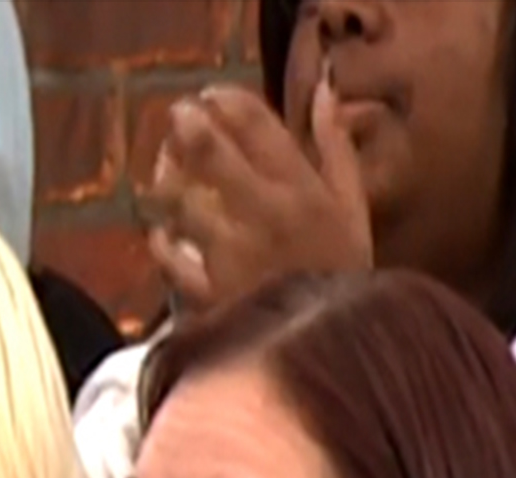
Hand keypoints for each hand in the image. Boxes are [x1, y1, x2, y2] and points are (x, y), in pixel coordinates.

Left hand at [142, 77, 371, 312]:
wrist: (337, 349)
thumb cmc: (343, 272)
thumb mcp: (353, 207)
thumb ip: (336, 147)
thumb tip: (322, 89)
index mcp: (305, 190)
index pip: (258, 125)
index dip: (226, 101)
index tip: (211, 95)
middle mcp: (267, 214)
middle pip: (212, 153)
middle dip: (187, 125)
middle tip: (178, 116)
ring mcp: (234, 254)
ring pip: (182, 200)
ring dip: (168, 179)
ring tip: (164, 171)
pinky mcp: (211, 293)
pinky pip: (170, 258)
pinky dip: (162, 242)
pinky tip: (164, 233)